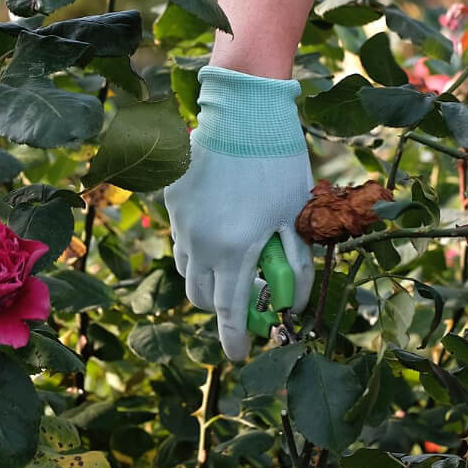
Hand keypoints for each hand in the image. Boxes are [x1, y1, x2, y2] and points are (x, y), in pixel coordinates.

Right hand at [163, 66, 314, 360]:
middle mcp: (200, 242)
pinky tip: (220, 217)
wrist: (244, 113)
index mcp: (234, 251)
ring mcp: (181, 220)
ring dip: (207, 275)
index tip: (239, 354)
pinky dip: (198, 241)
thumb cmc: (279, 163)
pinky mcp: (172, 199)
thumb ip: (295, 267)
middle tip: (244, 299)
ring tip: (232, 257)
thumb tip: (291, 306)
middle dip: (220, 306)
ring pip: (187, 267)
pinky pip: (182, 233)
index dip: (234, 338)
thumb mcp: (296, 217)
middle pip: (200, 295)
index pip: (229, 312)